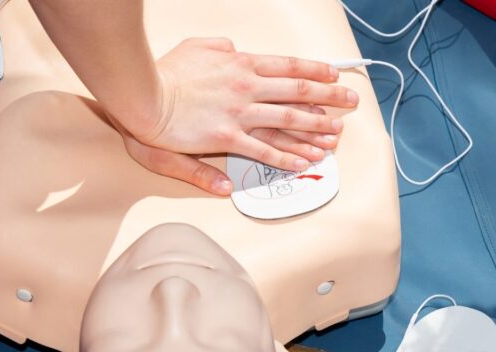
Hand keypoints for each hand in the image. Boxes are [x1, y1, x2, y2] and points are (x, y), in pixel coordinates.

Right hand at [115, 38, 358, 194]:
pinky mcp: (226, 138)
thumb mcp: (195, 47)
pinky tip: (303, 161)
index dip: (314, 72)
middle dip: (329, 98)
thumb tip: (234, 47)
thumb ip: (219, 46)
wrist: (144, 96)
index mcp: (240, 65)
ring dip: (315, 130)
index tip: (334, 75)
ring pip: (287, 121)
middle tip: (350, 104)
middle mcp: (246, 87)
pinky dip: (286, 156)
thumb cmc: (165, 73)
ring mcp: (239, 114)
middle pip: (297, 92)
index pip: (287, 67)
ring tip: (335, 137)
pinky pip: (264, 150)